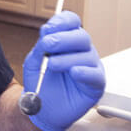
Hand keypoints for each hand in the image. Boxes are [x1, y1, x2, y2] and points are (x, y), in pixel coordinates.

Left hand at [23, 10, 104, 130]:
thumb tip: (47, 31)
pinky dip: (84, 72)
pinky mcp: (96, 84)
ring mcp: (91, 66)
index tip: (49, 28)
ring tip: (52, 65)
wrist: (42, 108)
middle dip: (62, 38)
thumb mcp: (34, 61)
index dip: (62, 21)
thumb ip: (41, 47)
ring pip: (87, 54)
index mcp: (68, 41)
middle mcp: (82, 50)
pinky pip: (95, 74)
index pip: (72, 22)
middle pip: (81, 36)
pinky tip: (74, 72)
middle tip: (47, 44)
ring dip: (66, 58)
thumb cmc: (41, 82)